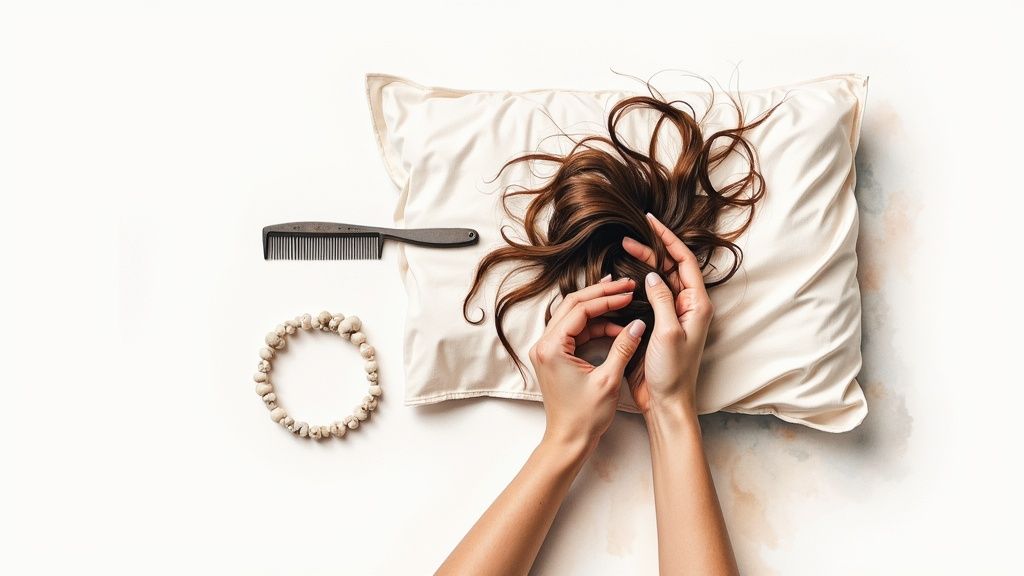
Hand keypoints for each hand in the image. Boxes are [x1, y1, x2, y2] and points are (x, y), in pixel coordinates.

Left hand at [529, 274, 647, 449]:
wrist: (568, 440)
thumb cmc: (584, 416)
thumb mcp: (608, 380)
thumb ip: (623, 348)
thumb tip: (638, 323)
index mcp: (552, 348)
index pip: (580, 309)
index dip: (607, 299)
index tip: (629, 293)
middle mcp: (543, 344)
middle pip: (572, 305)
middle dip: (601, 295)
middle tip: (626, 286)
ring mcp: (546, 349)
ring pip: (572, 315)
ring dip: (597, 307)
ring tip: (622, 299)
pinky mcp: (553, 356)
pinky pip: (573, 330)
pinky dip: (593, 325)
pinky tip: (614, 324)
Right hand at [621, 212, 714, 416]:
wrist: (666, 403)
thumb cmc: (672, 373)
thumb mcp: (667, 333)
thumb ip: (662, 300)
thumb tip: (654, 274)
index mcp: (697, 305)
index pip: (685, 261)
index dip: (668, 238)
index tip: (650, 222)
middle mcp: (688, 307)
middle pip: (671, 268)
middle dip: (651, 250)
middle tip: (627, 240)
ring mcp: (673, 316)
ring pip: (659, 281)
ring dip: (643, 266)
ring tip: (622, 254)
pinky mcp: (658, 326)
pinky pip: (649, 297)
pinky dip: (637, 285)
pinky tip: (622, 281)